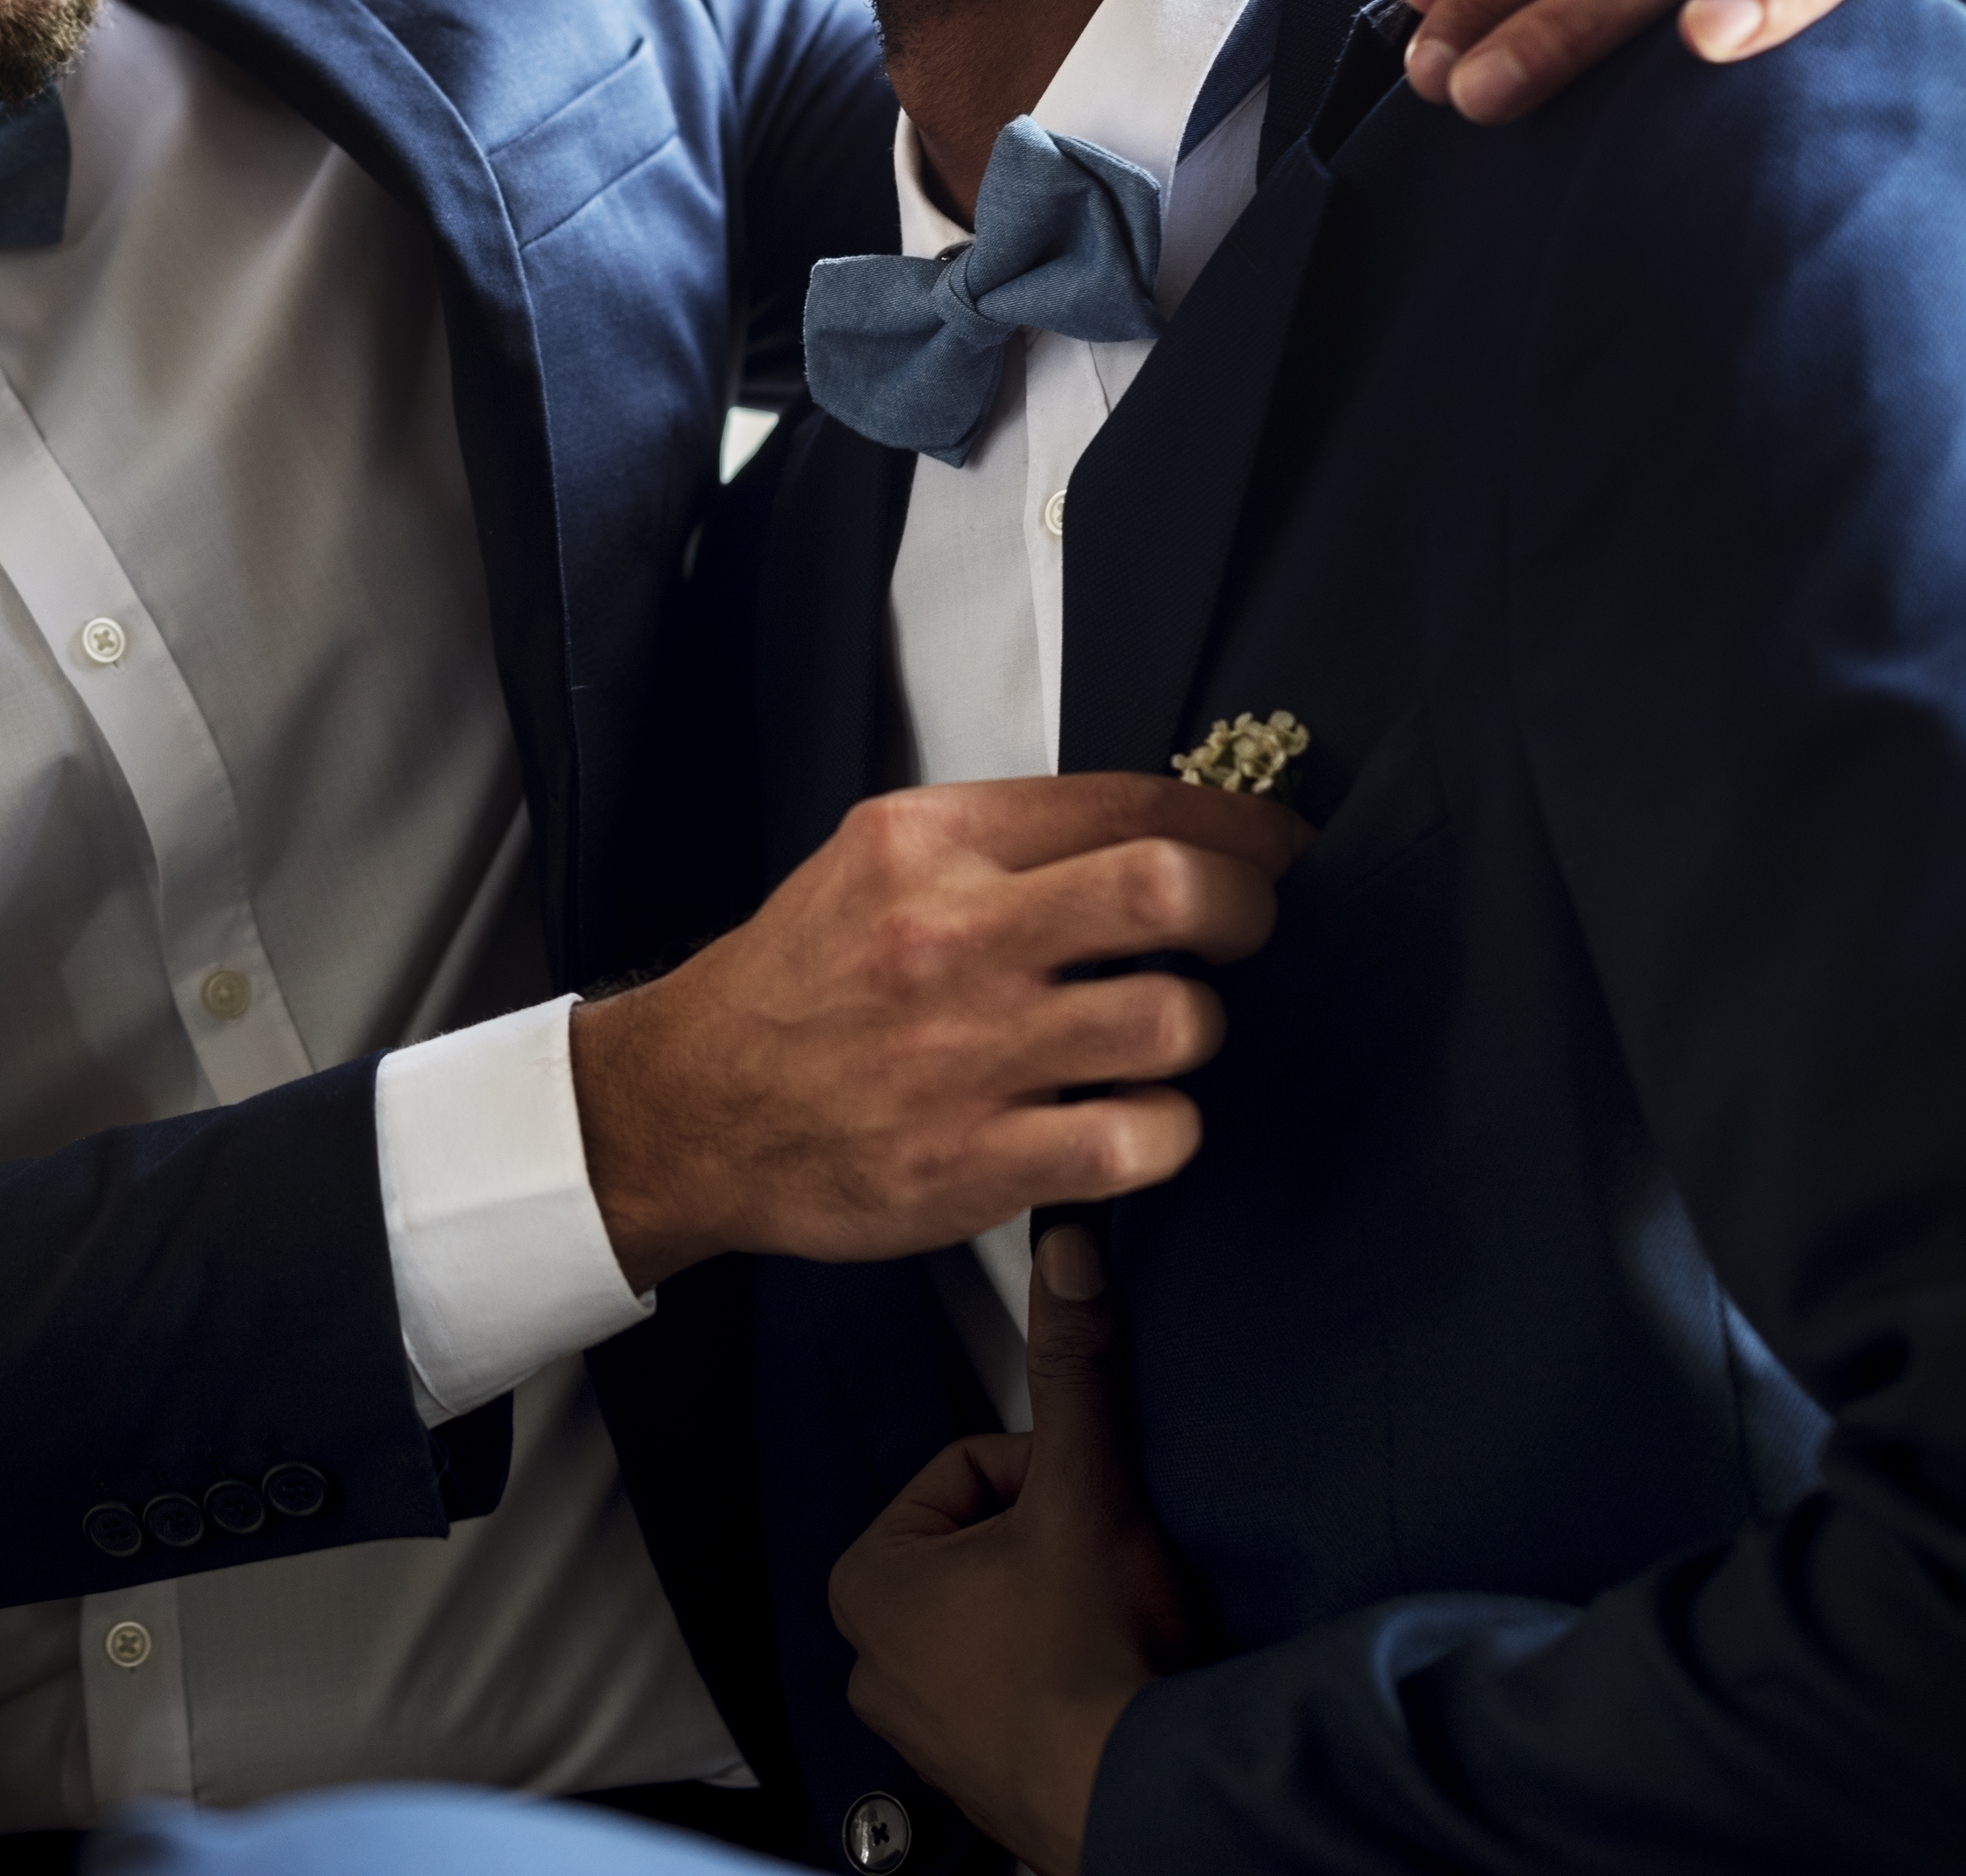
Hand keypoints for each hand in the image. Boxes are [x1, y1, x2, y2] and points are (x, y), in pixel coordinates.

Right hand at [573, 777, 1306, 1287]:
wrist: (692, 1105)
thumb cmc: (800, 984)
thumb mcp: (877, 861)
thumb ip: (1004, 841)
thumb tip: (1159, 828)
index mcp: (931, 844)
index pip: (1130, 802)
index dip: (1236, 825)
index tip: (1273, 848)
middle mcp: (952, 937)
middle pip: (1168, 888)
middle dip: (1246, 908)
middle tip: (1246, 932)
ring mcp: (965, 1055)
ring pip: (1174, 1021)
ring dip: (1197, 1032)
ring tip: (1161, 1038)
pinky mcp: (972, 1162)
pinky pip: (1138, 1141)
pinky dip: (1164, 1133)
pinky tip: (1133, 1122)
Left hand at [832, 1226, 1214, 1872]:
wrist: (1146, 1796)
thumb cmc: (1094, 1658)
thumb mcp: (1085, 1488)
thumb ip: (1072, 1368)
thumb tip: (1065, 1255)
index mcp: (870, 1581)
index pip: (968, 1471)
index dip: (1045, 1475)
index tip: (1083, 1511)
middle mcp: (876, 1661)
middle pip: (983, 1542)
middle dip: (1049, 1544)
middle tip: (1101, 1574)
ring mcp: (922, 1729)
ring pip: (1004, 1616)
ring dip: (1060, 1609)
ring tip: (1107, 1630)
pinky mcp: (977, 1778)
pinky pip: (1022, 1692)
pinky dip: (1064, 1678)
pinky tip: (1106, 1680)